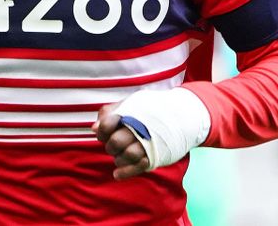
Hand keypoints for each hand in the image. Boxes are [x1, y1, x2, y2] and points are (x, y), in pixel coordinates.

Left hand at [92, 88, 210, 179]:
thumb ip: (111, 112)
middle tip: (116, 142)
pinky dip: (125, 173)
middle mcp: (139, 129)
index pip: (106, 125)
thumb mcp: (133, 103)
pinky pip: (137, 168)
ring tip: (121, 154)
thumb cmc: (153, 109)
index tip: (106, 130)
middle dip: (111, 145)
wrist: (183, 115)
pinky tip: (116, 174)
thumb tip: (94, 128)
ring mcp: (148, 144)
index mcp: (131, 113)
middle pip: (114, 143)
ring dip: (118, 158)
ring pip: (125, 157)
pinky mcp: (155, 156)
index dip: (103, 129)